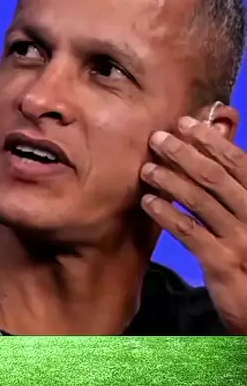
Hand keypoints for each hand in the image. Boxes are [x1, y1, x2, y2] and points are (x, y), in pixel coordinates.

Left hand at [140, 116, 246, 333]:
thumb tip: (218, 138)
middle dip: (183, 153)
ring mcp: (240, 239)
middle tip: (157, 139)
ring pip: (199, 200)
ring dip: (170, 180)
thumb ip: (233, 183)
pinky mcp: (221, 262)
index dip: (209, 140)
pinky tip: (148, 203)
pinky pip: (189, 231)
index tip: (184, 123)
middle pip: (215, 176)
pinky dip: (167, 213)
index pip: (237, 161)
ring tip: (147, 170)